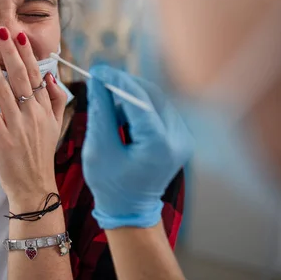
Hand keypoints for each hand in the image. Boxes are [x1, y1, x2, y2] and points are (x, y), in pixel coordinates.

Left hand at [0, 27, 67, 207]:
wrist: (34, 185)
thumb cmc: (42, 153)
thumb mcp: (56, 125)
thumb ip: (56, 99)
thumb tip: (50, 76)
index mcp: (45, 109)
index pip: (36, 75)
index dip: (26, 55)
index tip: (18, 37)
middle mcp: (32, 114)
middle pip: (21, 76)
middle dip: (9, 52)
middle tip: (0, 31)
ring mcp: (17, 126)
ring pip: (4, 89)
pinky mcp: (1, 138)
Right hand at [83, 65, 193, 228]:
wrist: (130, 209)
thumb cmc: (110, 183)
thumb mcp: (98, 148)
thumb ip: (100, 112)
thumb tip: (98, 80)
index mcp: (158, 146)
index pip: (139, 101)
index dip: (116, 81)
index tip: (97, 70)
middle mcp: (178, 138)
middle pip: (151, 96)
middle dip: (124, 85)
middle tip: (100, 79)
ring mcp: (183, 137)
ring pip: (155, 100)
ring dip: (130, 97)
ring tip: (109, 109)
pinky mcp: (180, 136)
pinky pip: (159, 110)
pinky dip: (139, 107)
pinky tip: (123, 117)